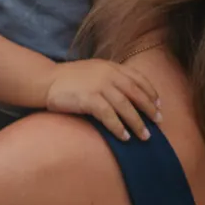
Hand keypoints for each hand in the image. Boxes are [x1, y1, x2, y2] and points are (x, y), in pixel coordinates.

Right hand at [43, 57, 162, 140]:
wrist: (46, 80)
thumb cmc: (70, 79)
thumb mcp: (94, 71)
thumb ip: (111, 77)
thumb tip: (129, 93)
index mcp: (111, 67)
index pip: (138, 78)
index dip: (151, 92)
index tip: (159, 105)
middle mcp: (108, 74)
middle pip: (136, 93)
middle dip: (149, 109)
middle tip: (159, 122)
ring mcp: (98, 86)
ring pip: (125, 106)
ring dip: (137, 123)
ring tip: (145, 136)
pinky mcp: (89, 99)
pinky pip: (109, 116)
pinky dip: (118, 127)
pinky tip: (124, 137)